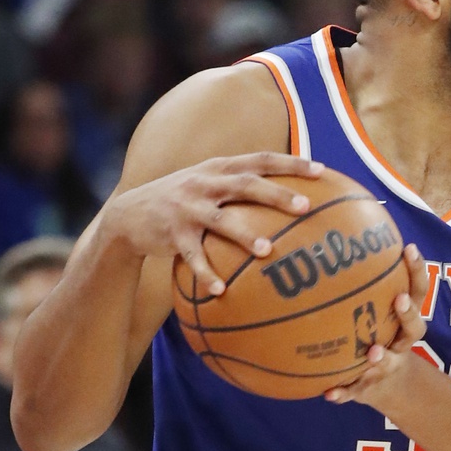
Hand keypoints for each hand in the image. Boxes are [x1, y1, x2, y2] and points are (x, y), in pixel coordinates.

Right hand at [102, 152, 323, 294]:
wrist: (129, 214)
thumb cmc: (186, 201)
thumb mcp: (210, 184)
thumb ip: (244, 186)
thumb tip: (296, 196)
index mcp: (220, 169)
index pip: (260, 160)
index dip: (291, 164)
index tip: (321, 171)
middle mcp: (204, 183)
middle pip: (245, 185)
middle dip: (276, 194)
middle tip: (304, 207)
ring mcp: (187, 208)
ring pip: (220, 221)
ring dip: (244, 235)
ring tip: (268, 250)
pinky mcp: (172, 234)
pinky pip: (193, 256)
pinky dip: (206, 273)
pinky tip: (221, 291)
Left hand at [324, 244, 431, 411]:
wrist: (383, 383)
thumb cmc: (373, 333)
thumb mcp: (372, 307)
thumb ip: (358, 281)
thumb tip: (324, 233)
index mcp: (404, 317)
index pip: (417, 289)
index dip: (417, 270)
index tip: (408, 249)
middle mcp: (401, 341)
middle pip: (415, 327)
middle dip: (409, 313)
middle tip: (399, 300)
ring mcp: (388, 365)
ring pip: (390, 360)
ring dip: (383, 357)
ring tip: (374, 353)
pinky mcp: (368, 387)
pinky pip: (356, 391)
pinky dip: (344, 393)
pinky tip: (328, 394)